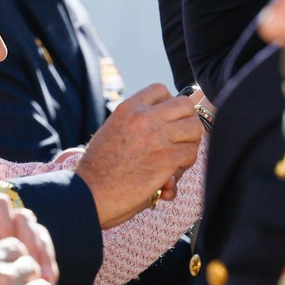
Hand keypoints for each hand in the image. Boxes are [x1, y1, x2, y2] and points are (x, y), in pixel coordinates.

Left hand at [0, 195, 59, 284]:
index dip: (5, 220)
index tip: (7, 244)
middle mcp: (2, 225)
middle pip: (25, 217)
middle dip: (30, 240)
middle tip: (29, 264)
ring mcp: (19, 237)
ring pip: (40, 234)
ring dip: (43, 255)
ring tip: (42, 279)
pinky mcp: (32, 254)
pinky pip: (47, 253)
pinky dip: (49, 266)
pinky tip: (47, 283)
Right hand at [76, 85, 202, 228]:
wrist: (89, 193)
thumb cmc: (97, 171)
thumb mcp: (111, 132)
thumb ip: (134, 125)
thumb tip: (161, 132)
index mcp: (128, 108)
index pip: (161, 90)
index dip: (168, 105)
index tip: (164, 122)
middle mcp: (145, 117)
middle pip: (185, 105)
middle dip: (185, 123)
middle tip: (177, 140)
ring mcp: (158, 136)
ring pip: (194, 129)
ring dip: (188, 145)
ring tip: (176, 159)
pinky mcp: (167, 159)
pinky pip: (191, 154)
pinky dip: (184, 166)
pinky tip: (169, 177)